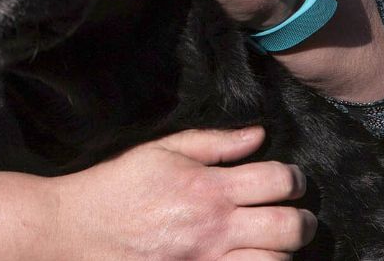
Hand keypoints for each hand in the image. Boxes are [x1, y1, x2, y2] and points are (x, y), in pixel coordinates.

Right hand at [0, 127, 315, 260]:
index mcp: (208, 187)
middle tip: (295, 214)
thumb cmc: (119, 183)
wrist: (81, 227)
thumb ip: (212, 142)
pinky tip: (253, 257)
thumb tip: (256, 134)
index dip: (293, 178)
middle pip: (289, 227)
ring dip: (283, 250)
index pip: (277, 180)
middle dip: (302, 219)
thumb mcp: (160, 149)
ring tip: (273, 241)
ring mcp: (210, 260)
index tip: (289, 179)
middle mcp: (217, 227)